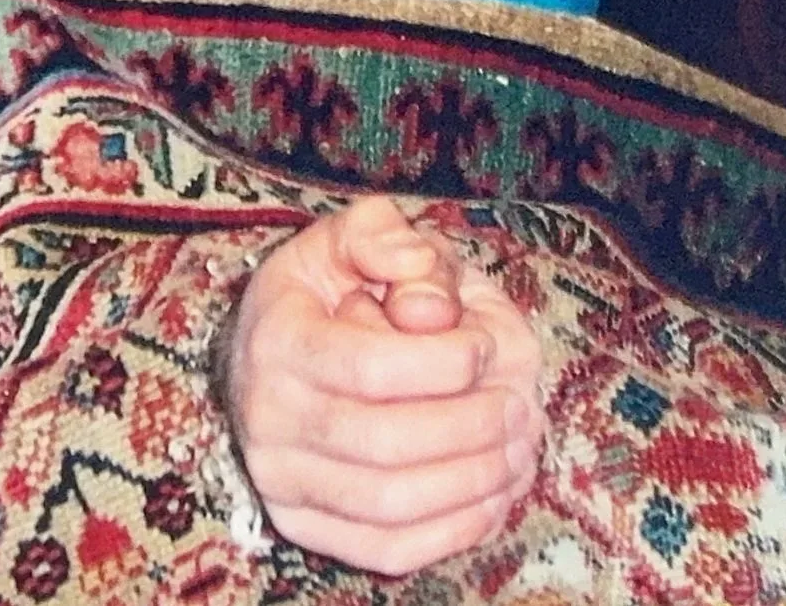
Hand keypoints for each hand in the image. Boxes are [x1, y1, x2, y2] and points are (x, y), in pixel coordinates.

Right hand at [220, 196, 542, 575]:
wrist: (270, 353)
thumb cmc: (325, 291)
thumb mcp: (348, 238)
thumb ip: (386, 237)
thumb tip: (429, 305)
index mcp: (276, 339)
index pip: (373, 367)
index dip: (448, 361)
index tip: (483, 344)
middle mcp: (266, 418)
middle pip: (388, 442)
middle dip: (475, 425)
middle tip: (520, 404)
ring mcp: (281, 480)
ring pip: (393, 504)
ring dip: (475, 480)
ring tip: (518, 446)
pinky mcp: (304, 526)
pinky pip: (388, 549)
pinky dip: (454, 530)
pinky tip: (492, 494)